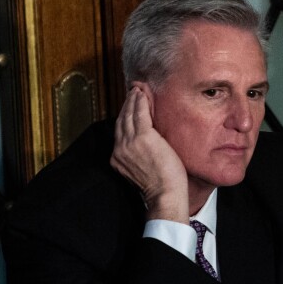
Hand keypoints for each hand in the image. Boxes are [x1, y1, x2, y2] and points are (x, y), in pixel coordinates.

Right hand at [110, 86, 189, 222]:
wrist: (165, 194)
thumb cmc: (161, 186)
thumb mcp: (143, 168)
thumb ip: (138, 155)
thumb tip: (146, 144)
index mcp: (117, 158)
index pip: (119, 131)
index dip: (124, 116)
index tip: (129, 105)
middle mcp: (120, 149)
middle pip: (121, 121)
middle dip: (127, 104)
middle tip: (133, 91)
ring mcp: (130, 143)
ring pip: (128, 114)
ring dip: (133, 99)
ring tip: (138, 89)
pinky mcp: (143, 137)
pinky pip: (139, 113)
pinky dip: (140, 101)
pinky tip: (143, 93)